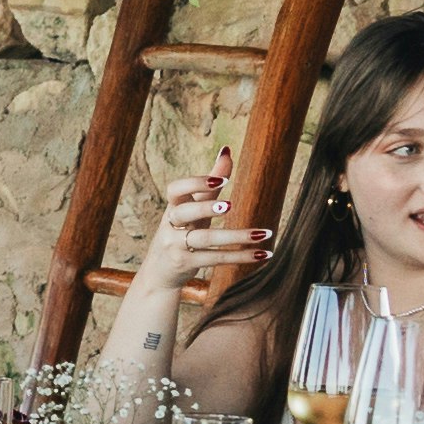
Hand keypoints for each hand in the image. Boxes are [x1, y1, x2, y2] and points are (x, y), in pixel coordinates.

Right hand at [135, 168, 260, 300]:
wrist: (158, 273)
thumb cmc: (180, 232)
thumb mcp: (192, 207)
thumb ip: (209, 182)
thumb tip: (227, 150)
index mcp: (173, 207)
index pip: (175, 190)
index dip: (195, 183)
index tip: (221, 181)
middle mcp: (171, 225)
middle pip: (185, 213)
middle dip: (205, 208)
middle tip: (229, 205)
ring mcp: (176, 246)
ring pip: (206, 239)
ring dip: (238, 236)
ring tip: (265, 233)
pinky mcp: (186, 264)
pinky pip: (216, 259)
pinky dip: (241, 256)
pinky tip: (263, 254)